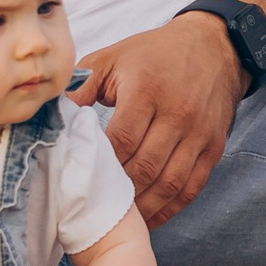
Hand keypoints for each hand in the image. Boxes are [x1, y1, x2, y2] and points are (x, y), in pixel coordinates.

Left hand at [73, 15, 243, 228]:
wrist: (213, 47)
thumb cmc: (155, 54)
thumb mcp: (113, 58)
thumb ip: (81, 85)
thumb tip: (51, 113)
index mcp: (148, 90)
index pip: (122, 139)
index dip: (102, 163)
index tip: (84, 177)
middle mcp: (178, 113)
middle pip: (145, 166)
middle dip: (119, 190)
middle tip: (96, 204)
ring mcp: (199, 133)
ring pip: (170, 183)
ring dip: (144, 206)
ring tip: (120, 218)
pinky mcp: (214, 146)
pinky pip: (192, 186)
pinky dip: (171, 207)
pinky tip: (151, 217)